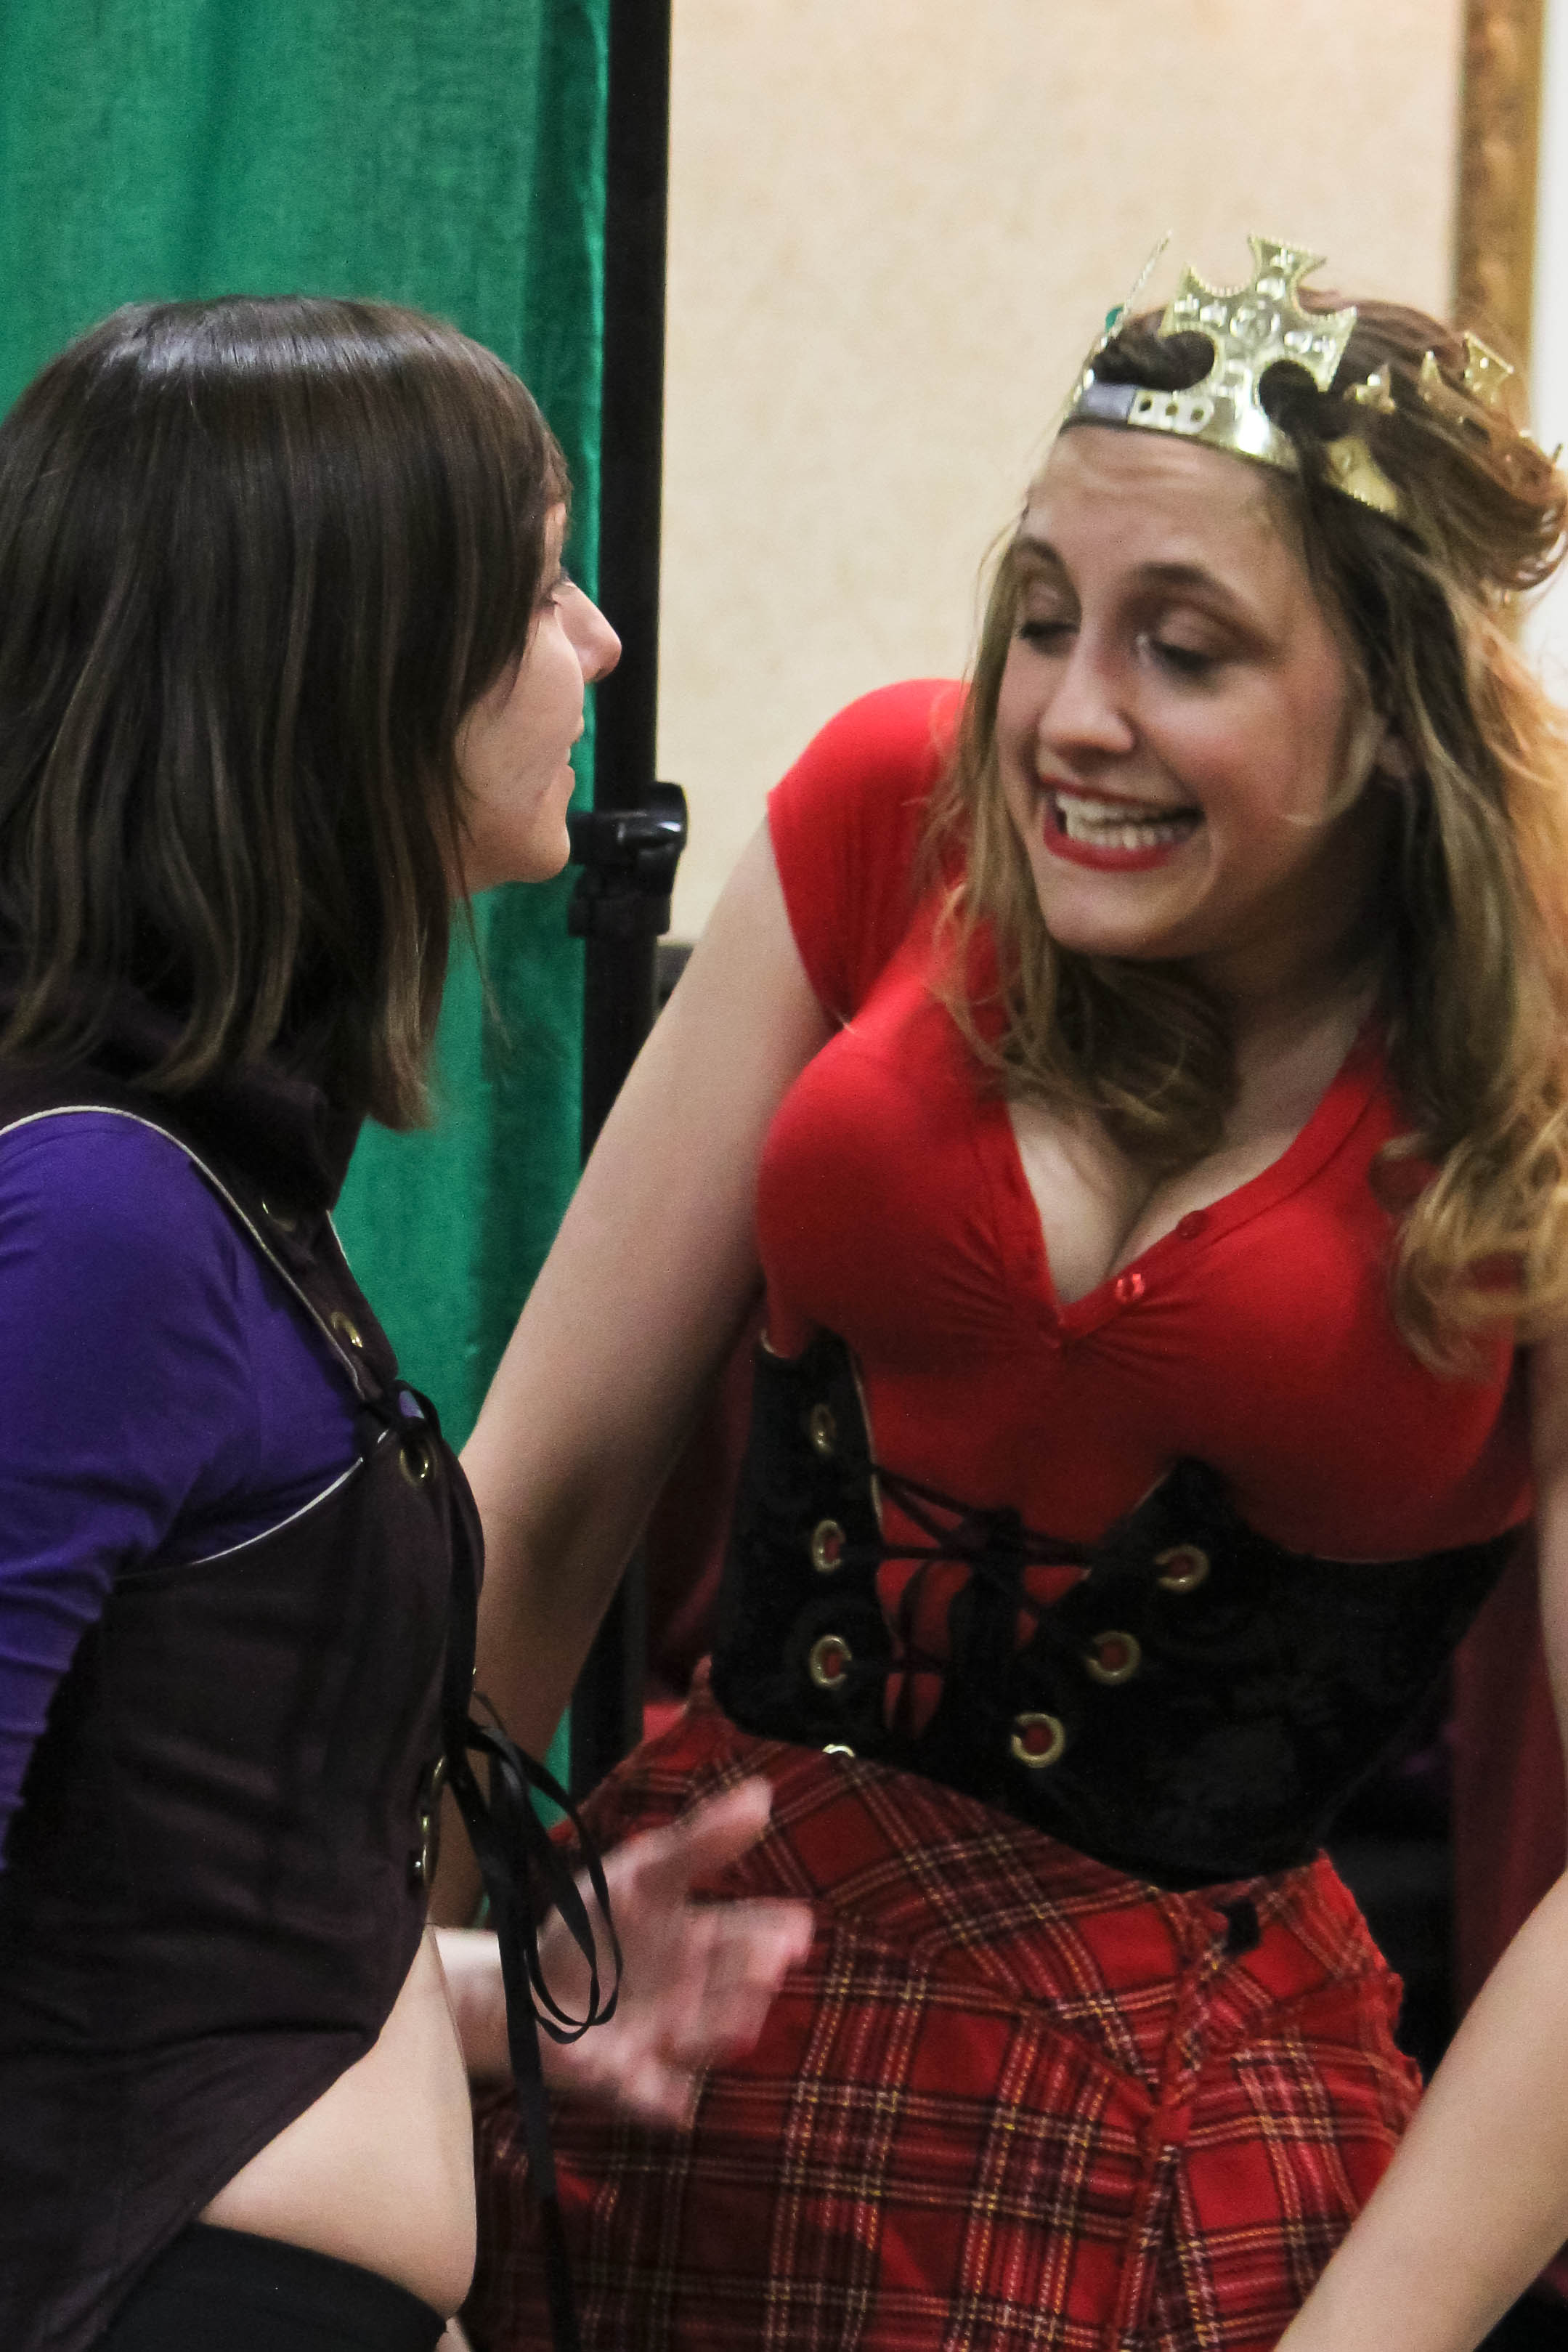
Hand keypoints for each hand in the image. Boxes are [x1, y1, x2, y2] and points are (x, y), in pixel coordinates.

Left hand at [437, 1779, 813, 2126]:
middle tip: (768, 1964)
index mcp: (701, 1942)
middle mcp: (694, 1993)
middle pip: (735, 1986)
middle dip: (752, 1978)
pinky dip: (666, 2102)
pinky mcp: (626, 2079)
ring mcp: (663, 2039)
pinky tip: (679, 2105)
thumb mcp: (641, 1874)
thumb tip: (762, 1795)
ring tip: (738, 2018)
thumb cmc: (590, 1926)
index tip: (798, 1927)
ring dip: (720, 2031)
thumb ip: (699, 1842)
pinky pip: (652, 2096)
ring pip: (704, 2038)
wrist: (522, 1987)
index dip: (777, 1932)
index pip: (751, 1933)